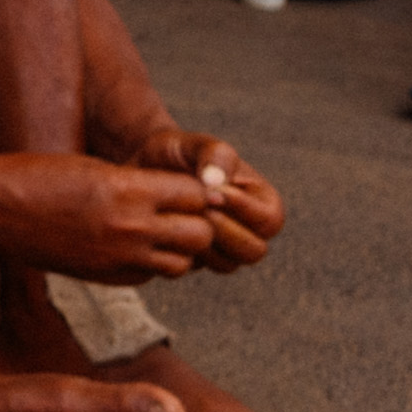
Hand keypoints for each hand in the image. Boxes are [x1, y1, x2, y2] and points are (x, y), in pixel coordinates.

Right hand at [0, 148, 239, 282]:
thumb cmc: (40, 175)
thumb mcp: (99, 168)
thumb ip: (143, 187)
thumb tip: (182, 202)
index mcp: (130, 191)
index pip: (198, 195)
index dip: (197, 192)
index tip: (184, 190)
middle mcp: (130, 227)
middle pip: (200, 234)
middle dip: (196, 224)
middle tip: (177, 215)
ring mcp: (118, 257)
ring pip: (182, 264)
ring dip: (177, 249)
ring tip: (156, 234)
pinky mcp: (104, 276)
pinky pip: (150, 276)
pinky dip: (150, 264)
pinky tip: (130, 247)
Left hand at [93, 117, 279, 264]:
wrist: (140, 163)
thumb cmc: (176, 151)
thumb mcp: (196, 144)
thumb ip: (215, 155)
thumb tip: (218, 184)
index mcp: (260, 201)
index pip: (270, 221)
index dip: (244, 210)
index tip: (212, 192)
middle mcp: (246, 229)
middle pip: (254, 251)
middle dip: (226, 232)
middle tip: (199, 209)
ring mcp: (221, 246)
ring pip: (228, 264)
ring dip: (205, 243)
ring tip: (182, 216)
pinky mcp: (194, 256)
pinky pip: (196, 267)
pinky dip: (183, 251)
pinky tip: (166, 228)